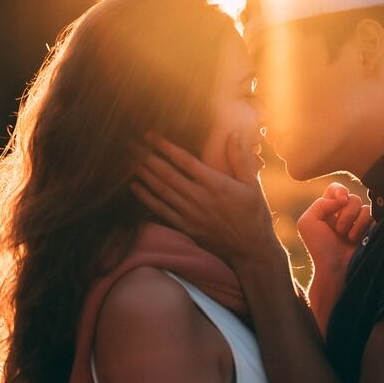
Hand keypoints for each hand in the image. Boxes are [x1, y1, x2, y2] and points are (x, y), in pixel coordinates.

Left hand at [132, 133, 283, 265]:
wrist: (251, 248)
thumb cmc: (254, 214)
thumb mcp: (252, 183)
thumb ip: (239, 158)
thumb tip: (232, 134)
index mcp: (216, 184)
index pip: (185, 161)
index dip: (165, 147)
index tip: (151, 135)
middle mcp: (200, 198)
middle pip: (167, 173)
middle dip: (147, 157)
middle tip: (131, 144)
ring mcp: (191, 213)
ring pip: (161, 190)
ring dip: (143, 174)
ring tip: (129, 160)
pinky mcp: (186, 227)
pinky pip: (161, 210)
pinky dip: (146, 197)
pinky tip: (135, 186)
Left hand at [298, 183, 373, 280]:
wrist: (336, 269)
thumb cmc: (320, 248)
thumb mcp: (308, 222)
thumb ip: (321, 203)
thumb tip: (343, 199)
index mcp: (327, 210)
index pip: (335, 189)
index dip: (339, 191)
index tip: (341, 200)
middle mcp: (343, 214)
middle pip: (350, 196)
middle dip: (345, 213)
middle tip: (339, 231)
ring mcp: (357, 221)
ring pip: (362, 204)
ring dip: (353, 221)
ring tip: (347, 237)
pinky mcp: (370, 228)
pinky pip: (371, 214)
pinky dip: (362, 225)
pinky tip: (357, 239)